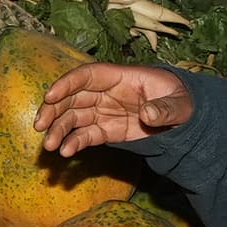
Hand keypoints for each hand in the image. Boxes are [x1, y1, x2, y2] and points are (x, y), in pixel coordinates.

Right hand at [36, 64, 193, 154]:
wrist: (186, 117)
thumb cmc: (182, 100)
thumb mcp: (181, 103)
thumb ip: (165, 108)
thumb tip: (148, 113)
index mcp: (121, 77)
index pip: (88, 75)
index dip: (67, 83)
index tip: (50, 95)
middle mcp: (107, 92)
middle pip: (73, 97)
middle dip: (54, 109)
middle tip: (40, 126)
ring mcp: (104, 111)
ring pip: (74, 117)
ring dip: (59, 129)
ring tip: (49, 146)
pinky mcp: (107, 130)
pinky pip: (86, 135)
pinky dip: (74, 142)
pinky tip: (66, 152)